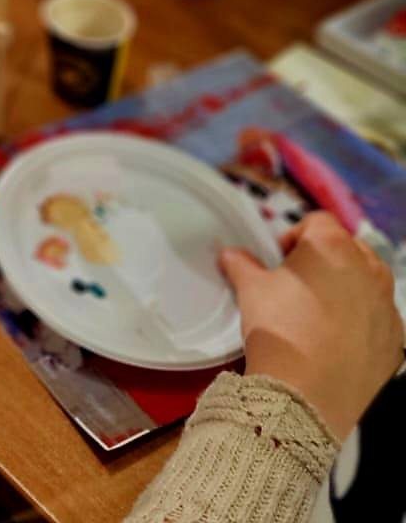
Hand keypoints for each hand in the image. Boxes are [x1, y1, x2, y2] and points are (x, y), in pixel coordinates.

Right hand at [220, 211, 402, 442]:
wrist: (307, 397)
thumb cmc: (279, 330)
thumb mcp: (251, 291)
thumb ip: (241, 264)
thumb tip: (230, 255)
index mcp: (333, 247)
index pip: (316, 221)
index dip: (294, 236)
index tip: (278, 261)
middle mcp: (369, 269)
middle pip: (348, 249)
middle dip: (325, 261)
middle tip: (298, 285)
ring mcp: (387, 306)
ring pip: (369, 283)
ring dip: (348, 288)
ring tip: (320, 313)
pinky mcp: (396, 340)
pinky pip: (378, 319)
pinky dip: (363, 322)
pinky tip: (339, 342)